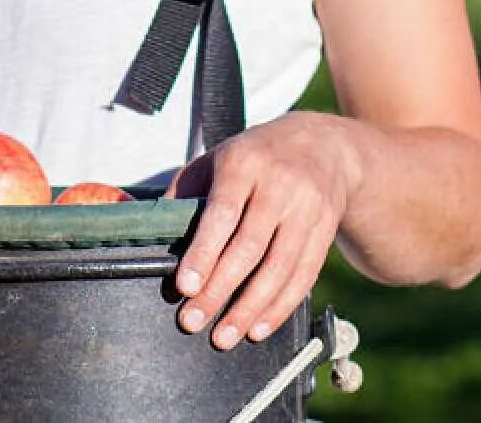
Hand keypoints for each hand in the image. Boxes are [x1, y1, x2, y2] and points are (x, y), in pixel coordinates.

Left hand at [169, 111, 360, 350]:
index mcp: (245, 163)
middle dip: (219, 290)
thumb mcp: (217, 158)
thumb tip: (155, 236)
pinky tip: (259, 327)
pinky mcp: (326, 229)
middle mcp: (280, 184)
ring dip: (250, 308)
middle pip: (249, 246)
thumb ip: (186, 193)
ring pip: (279, 266)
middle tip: (192, 321)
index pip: (222, 213)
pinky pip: (304, 274)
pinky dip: (281, 306)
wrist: (323, 145)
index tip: (183, 287)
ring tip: (224, 336)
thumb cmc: (255, 156)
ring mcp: (308, 208)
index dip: (203, 253)